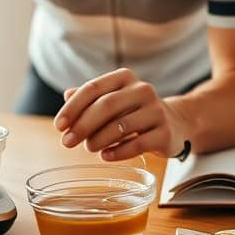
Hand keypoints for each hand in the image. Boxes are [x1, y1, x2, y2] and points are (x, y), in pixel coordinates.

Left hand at [54, 68, 188, 160]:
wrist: (175, 123)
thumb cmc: (134, 112)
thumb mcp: (112, 100)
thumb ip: (89, 98)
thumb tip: (66, 96)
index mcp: (125, 78)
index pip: (93, 88)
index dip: (73, 107)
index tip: (59, 126)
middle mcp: (142, 90)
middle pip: (106, 105)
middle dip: (82, 125)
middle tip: (67, 142)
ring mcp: (156, 111)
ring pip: (121, 126)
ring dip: (99, 139)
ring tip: (89, 148)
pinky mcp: (164, 133)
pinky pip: (137, 144)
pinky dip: (117, 152)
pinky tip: (105, 156)